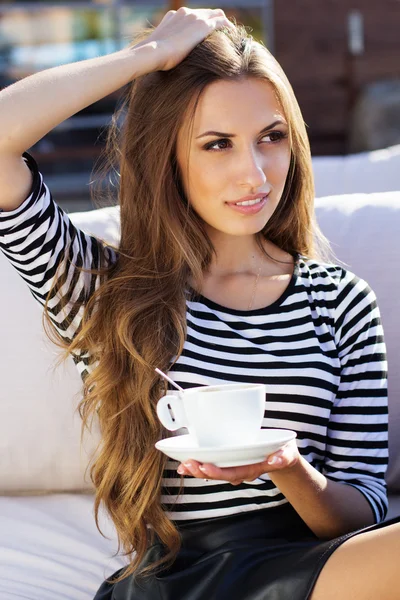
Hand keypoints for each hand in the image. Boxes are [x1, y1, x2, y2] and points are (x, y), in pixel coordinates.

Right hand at [136, 7, 234, 71]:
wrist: (153, 52)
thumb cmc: (153, 57)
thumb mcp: (158, 49)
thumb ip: (165, 48)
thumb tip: (164, 61)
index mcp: (174, 15)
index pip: (194, 15)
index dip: (203, 22)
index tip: (208, 33)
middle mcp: (185, 12)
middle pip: (207, 12)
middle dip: (215, 21)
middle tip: (223, 33)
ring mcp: (194, 17)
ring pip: (216, 14)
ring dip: (224, 24)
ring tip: (230, 35)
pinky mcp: (202, 26)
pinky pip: (222, 22)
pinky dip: (228, 28)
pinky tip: (233, 37)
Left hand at [177, 439, 299, 484]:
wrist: (282, 455)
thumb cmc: (283, 452)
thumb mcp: (287, 453)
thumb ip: (283, 457)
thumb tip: (276, 460)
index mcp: (253, 469)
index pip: (233, 473)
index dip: (218, 472)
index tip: (204, 466)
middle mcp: (241, 470)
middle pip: (219, 475)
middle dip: (201, 471)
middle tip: (187, 464)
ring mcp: (235, 467)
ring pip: (213, 472)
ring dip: (196, 469)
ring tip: (182, 465)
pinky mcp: (230, 461)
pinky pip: (213, 465)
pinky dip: (198, 464)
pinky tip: (184, 462)